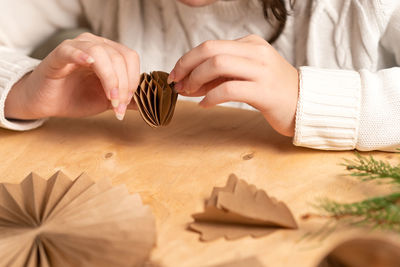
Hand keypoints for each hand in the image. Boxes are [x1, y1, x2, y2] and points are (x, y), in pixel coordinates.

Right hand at [5, 32, 139, 120]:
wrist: (47, 102)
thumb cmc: (75, 97)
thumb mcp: (107, 100)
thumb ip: (126, 99)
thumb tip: (148, 103)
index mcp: (109, 54)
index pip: (130, 58)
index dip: (134, 80)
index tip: (127, 102)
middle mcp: (96, 45)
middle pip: (120, 57)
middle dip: (124, 85)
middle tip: (119, 106)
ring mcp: (77, 47)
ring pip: (102, 54)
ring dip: (111, 79)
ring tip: (110, 99)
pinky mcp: (59, 54)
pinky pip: (72, 50)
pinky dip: (82, 56)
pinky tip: (89, 64)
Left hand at [168, 34, 298, 136]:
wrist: (305, 106)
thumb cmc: (272, 92)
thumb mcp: (246, 76)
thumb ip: (220, 76)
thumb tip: (188, 82)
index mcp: (251, 44)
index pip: (211, 45)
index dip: (188, 59)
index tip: (177, 74)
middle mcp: (256, 52)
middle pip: (210, 49)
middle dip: (187, 65)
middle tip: (177, 82)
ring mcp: (262, 70)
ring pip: (218, 64)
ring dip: (196, 79)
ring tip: (189, 93)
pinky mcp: (264, 91)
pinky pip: (229, 89)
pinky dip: (210, 97)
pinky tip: (204, 104)